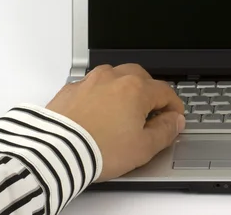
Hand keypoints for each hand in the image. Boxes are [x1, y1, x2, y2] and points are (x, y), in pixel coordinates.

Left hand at [46, 64, 184, 181]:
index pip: (165, 92)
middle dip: (149, 93)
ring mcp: (90, 81)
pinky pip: (92, 85)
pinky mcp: (70, 90)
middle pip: (141, 77)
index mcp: (137, 89)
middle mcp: (114, 78)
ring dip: (123, 89)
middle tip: (150, 113)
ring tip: (122, 111)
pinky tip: (97, 113)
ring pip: (115, 76)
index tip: (173, 118)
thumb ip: (165, 131)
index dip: (173, 106)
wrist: (55, 153)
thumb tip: (174, 122)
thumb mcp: (143, 148)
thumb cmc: (98, 150)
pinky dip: (99, 95)